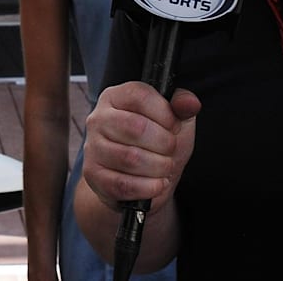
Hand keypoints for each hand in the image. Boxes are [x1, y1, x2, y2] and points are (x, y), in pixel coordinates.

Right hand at [81, 82, 199, 213]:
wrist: (140, 178)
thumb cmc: (156, 143)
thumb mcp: (174, 120)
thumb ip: (183, 106)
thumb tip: (190, 103)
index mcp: (115, 97)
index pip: (139, 96)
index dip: (165, 113)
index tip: (174, 126)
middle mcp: (98, 119)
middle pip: (135, 127)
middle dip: (164, 143)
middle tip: (170, 150)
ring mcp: (93, 147)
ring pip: (130, 158)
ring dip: (159, 167)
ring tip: (165, 167)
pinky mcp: (94, 175)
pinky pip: (124, 184)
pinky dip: (149, 187)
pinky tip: (157, 183)